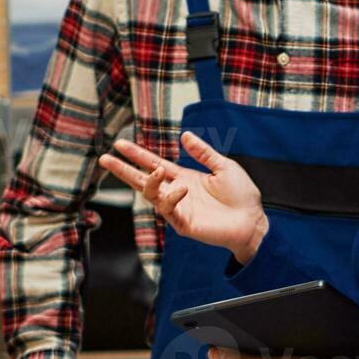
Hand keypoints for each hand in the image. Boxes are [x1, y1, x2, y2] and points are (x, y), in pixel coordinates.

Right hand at [99, 132, 269, 261]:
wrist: (253, 220)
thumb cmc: (242, 195)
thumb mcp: (223, 166)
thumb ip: (203, 152)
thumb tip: (184, 135)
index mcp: (183, 178)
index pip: (154, 164)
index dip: (137, 155)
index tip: (119, 144)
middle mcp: (176, 192)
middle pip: (142, 180)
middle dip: (123, 170)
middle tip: (105, 159)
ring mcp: (179, 209)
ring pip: (152, 195)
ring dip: (150, 182)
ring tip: (156, 171)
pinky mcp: (184, 223)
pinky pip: (170, 210)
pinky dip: (172, 198)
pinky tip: (181, 189)